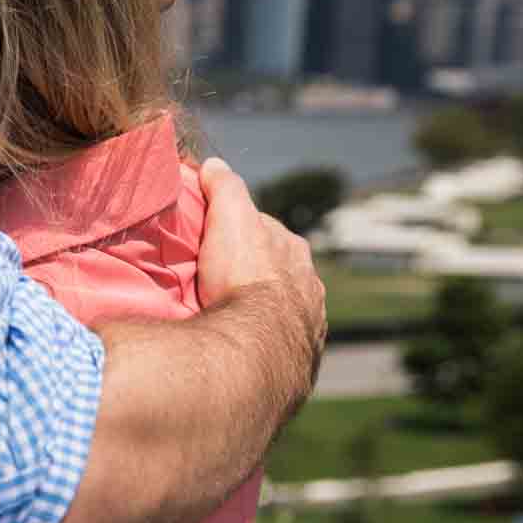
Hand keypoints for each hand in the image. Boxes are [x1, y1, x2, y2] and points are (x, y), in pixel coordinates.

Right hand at [194, 157, 326, 395]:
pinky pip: (282, 344)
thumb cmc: (244, 278)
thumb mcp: (229, 221)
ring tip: (235, 322)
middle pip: (280, 271)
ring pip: (285, 309)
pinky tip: (249, 350)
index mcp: (294, 251)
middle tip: (222, 285)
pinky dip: (267, 343)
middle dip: (259, 274)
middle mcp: (309, 284)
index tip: (218, 243)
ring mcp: (308, 323)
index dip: (243, 233)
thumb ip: (224, 189)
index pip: (268, 233)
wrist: (260, 345)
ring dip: (265, 312)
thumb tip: (213, 163)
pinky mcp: (301, 358)